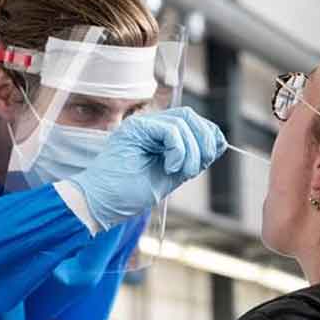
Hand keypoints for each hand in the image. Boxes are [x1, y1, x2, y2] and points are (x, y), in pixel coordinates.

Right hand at [68, 107, 226, 228]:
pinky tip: (170, 168)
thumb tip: (219, 144)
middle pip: (189, 116)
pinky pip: (171, 130)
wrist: (101, 203)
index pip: (191, 120)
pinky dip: (179, 151)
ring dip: (191, 151)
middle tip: (195, 169)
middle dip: (203, 142)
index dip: (208, 135)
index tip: (209, 156)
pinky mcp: (136, 128)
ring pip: (182, 122)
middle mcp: (149, 124)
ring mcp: (141, 124)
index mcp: (157, 134)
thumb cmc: (128, 194)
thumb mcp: (171, 176)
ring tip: (182, 172)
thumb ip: (191, 159)